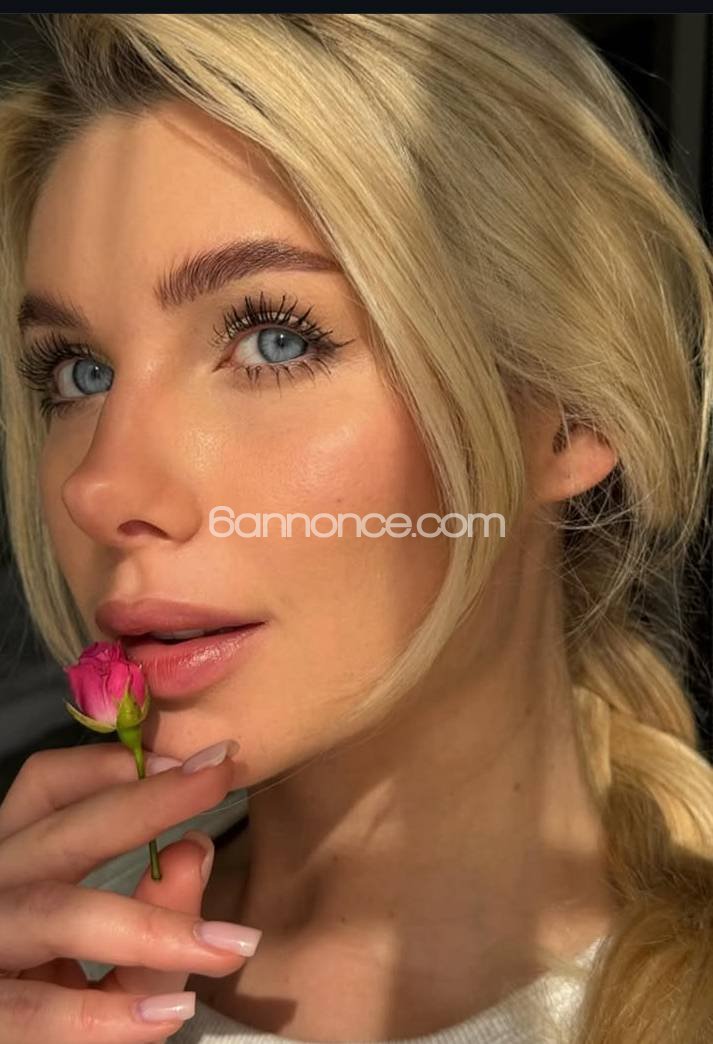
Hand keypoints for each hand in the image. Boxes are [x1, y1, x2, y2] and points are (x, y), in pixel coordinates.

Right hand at [0, 740, 259, 1041]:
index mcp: (17, 865)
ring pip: (55, 915)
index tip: (192, 760)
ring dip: (148, 928)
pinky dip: (106, 1017)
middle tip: (219, 778)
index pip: (45, 787)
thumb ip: (156, 909)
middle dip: (145, 803)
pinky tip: (169, 1016)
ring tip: (231, 945)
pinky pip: (38, 1012)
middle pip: (58, 832)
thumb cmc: (70, 1007)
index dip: (111, 765)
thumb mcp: (118, 956)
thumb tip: (196, 847)